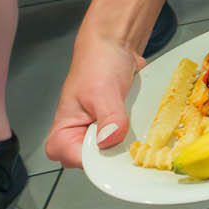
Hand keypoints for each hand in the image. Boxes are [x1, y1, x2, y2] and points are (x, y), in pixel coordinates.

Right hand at [46, 29, 142, 167]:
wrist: (116, 46)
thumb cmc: (98, 63)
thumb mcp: (103, 91)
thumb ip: (108, 118)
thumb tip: (109, 139)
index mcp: (62, 134)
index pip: (78, 161)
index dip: (101, 160)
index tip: (120, 151)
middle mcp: (77, 140)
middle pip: (100, 162)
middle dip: (118, 153)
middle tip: (137, 141)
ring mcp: (97, 136)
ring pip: (115, 154)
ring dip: (131, 144)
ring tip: (142, 131)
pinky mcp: (114, 130)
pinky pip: (126, 143)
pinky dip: (137, 137)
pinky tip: (147, 129)